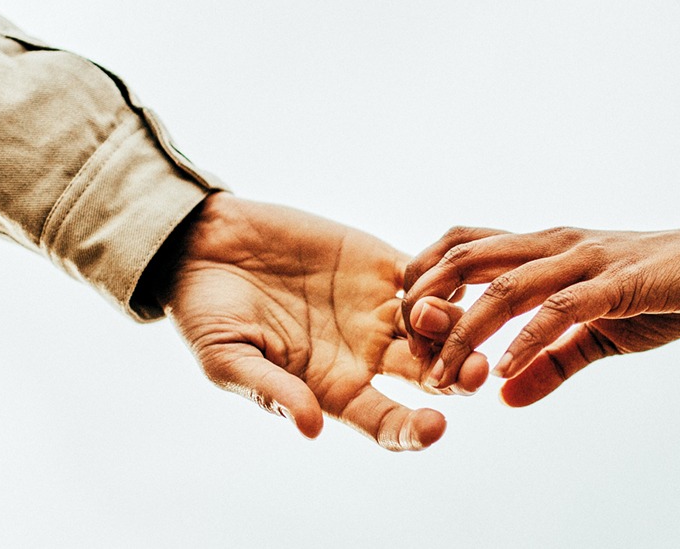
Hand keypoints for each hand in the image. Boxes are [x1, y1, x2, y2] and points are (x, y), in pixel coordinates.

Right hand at [161, 193, 488, 450]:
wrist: (203, 247)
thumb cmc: (207, 314)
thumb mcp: (227, 359)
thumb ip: (271, 391)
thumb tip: (311, 429)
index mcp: (332, 389)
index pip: (386, 421)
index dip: (414, 431)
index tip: (435, 429)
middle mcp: (366, 354)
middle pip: (431, 377)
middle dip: (459, 378)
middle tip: (476, 373)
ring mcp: (379, 309)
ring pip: (439, 325)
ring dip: (450, 323)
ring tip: (431, 314)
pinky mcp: (382, 265)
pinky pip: (431, 275)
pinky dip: (445, 278)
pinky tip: (442, 276)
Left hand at [402, 220, 679, 405]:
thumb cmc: (665, 289)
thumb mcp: (600, 334)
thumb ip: (552, 362)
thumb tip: (505, 397)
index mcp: (547, 250)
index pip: (467, 247)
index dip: (426, 276)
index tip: (399, 324)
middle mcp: (557, 246)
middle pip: (469, 259)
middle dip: (428, 303)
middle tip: (402, 353)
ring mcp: (587, 261)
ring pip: (506, 285)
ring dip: (467, 331)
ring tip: (443, 376)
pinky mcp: (621, 282)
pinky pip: (563, 307)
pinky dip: (529, 337)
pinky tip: (506, 368)